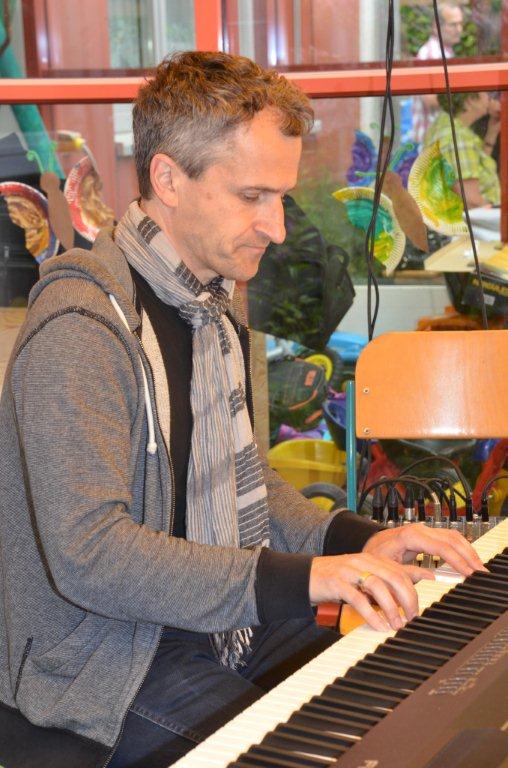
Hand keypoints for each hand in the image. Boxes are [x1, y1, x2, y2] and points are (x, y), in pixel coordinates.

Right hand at [309, 553, 434, 631]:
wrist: (305, 576)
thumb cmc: (337, 578)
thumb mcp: (364, 575)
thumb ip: (387, 578)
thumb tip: (418, 581)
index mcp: (372, 558)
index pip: (400, 570)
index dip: (416, 585)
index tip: (422, 602)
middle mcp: (362, 562)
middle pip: (393, 576)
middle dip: (408, 598)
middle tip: (412, 617)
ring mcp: (349, 571)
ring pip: (377, 585)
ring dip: (391, 608)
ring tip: (397, 624)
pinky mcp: (336, 583)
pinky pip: (358, 598)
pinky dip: (371, 614)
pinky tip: (379, 625)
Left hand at [363, 523, 487, 575]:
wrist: (369, 548)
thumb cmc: (374, 558)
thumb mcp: (387, 569)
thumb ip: (408, 574)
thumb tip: (431, 578)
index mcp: (409, 536)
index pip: (441, 547)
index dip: (457, 560)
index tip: (468, 572)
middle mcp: (418, 530)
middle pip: (451, 539)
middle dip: (468, 554)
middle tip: (480, 571)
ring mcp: (423, 531)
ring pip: (452, 536)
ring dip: (467, 550)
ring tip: (478, 566)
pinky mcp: (426, 535)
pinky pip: (448, 538)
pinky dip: (460, 547)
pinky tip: (467, 558)